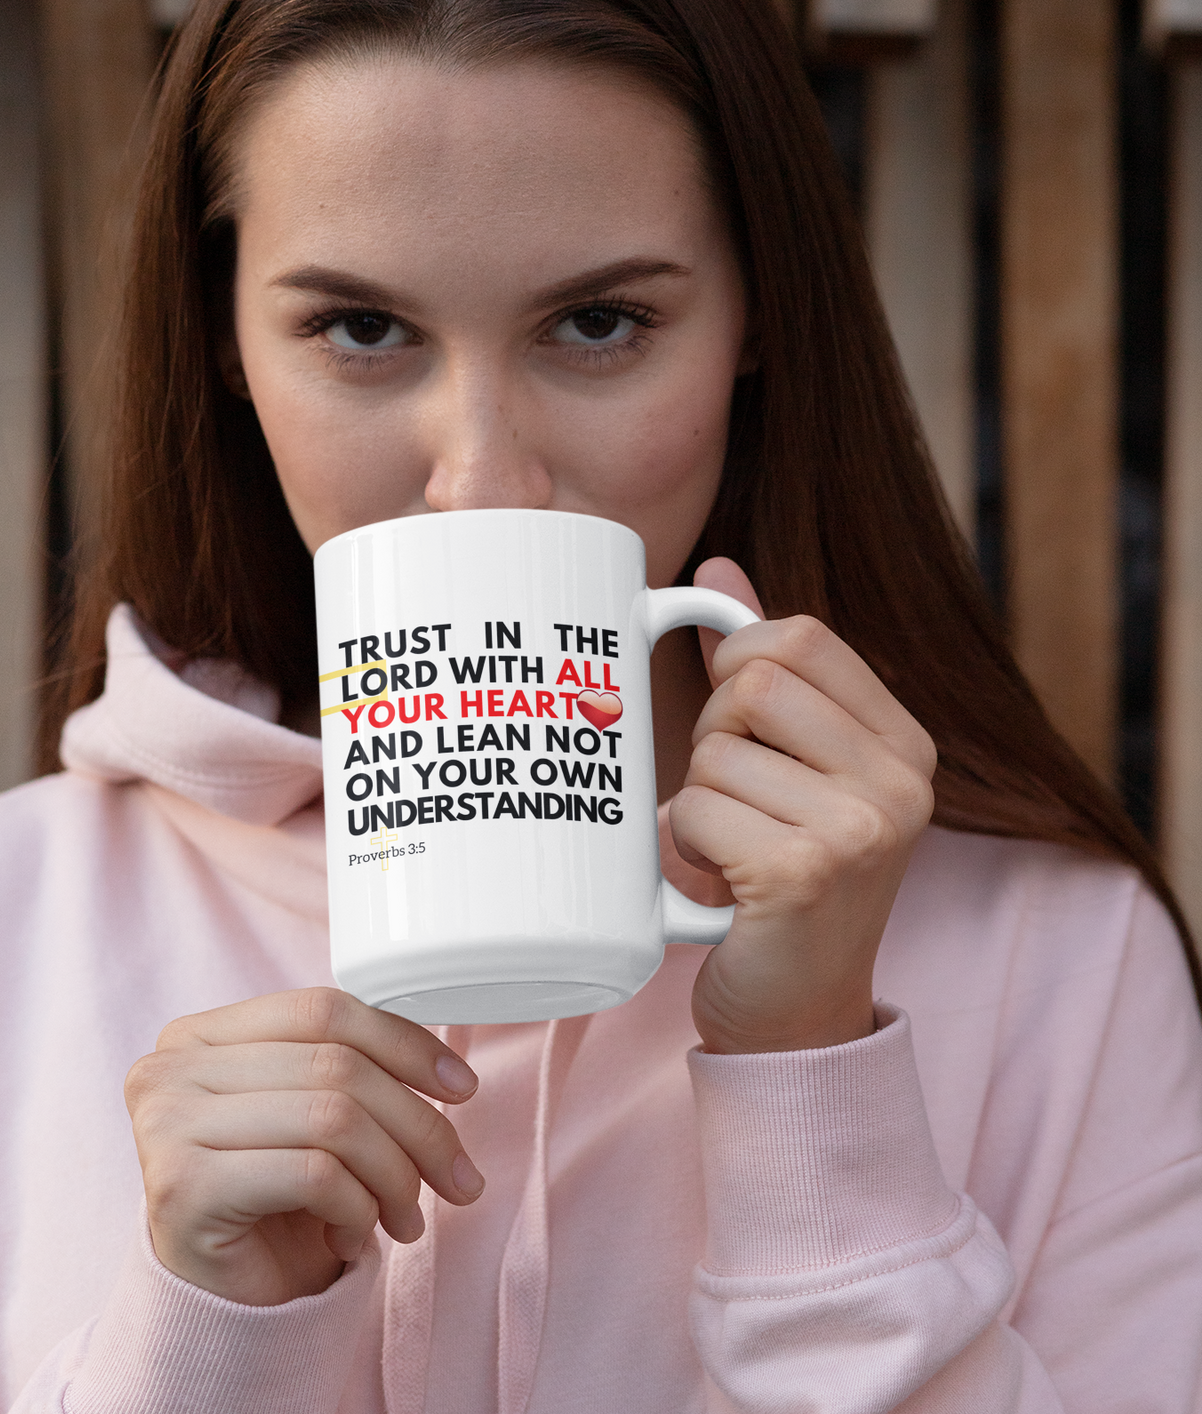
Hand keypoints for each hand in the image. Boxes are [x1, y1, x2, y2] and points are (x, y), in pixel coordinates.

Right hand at [124, 987, 483, 1305]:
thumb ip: (353, 1070)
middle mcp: (170, 1068)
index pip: (323, 1010)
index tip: (462, 1087)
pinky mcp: (183, 1188)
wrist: (219, 1305)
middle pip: (336, 1066)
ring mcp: (166, 1125)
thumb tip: (452, 1072)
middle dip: (418, 1125)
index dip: (405, 1043)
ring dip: (394, 1175)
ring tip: (404, 1216)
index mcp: (200, 1034)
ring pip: (333, 1117)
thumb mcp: (314, 1116)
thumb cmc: (273, 1202)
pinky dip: (357, 1209)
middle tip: (457, 1178)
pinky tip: (349, 1238)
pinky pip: (314, 1175)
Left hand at [674, 560, 935, 1055]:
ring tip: (729, 848)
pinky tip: (717, 884)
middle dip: (712, 737)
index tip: (734, 716)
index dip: (738, 661)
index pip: (800, 636)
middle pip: (752, 684)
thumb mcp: (788, 766)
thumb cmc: (780, 877)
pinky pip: (692, 809)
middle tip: (731, 797)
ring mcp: (862, 828)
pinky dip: (680, 845)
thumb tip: (715, 568)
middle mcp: (902, 782)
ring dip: (693, 801)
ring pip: (714, 752)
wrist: (793, 1018)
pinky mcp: (806, 873)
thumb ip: (765, 670)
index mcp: (905, 743)